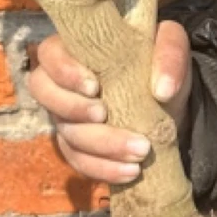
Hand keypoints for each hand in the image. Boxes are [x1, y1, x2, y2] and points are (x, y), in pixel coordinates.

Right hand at [28, 20, 191, 183]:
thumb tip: (163, 90)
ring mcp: (67, 117)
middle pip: (45, 95)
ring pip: (65, 134)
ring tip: (138, 150)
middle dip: (74, 109)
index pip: (49, 54)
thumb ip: (170, 54)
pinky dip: (103, 169)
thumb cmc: (158, 63)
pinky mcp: (78, 146)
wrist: (169, 103)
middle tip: (104, 114)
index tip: (93, 86)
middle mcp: (63, 83)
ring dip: (100, 146)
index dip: (64, 71)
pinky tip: (130, 171)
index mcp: (75, 49)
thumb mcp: (170, 45)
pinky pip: (79, 161)